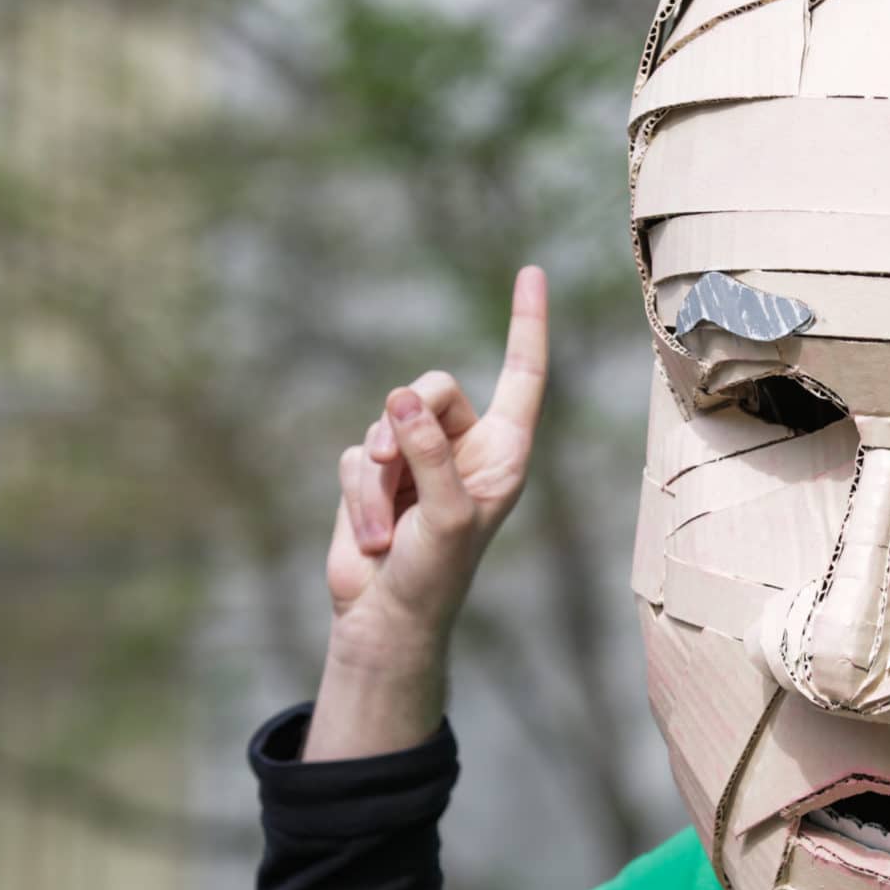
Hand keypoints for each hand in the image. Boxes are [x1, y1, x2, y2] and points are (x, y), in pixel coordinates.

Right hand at [305, 266, 547, 759]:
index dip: (526, 325)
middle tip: (398, 462)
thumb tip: (400, 399)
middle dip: (408, 418)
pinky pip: (356, 455)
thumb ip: (430, 453)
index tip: (532, 272)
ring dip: (380, 476)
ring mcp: (416, 458)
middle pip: (433, 386)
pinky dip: (359, 497)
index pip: (521, 376)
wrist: (388, 617)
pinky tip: (373, 536)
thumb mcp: (448, 516)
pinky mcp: (374, 474)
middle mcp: (464, 447)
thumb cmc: (437, 575)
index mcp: (505, 452)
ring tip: (389, 525)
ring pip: (386, 420)